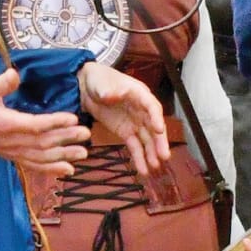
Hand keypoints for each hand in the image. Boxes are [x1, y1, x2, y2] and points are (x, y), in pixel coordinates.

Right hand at [0, 68, 89, 176]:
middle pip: (43, 143)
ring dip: (64, 156)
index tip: (73, 118)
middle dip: (66, 139)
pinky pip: (33, 165)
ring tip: (84, 153)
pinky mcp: (11, 156)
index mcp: (4, 124)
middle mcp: (10, 142)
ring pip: (41, 157)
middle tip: (87, 134)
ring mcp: (11, 151)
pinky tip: (68, 170)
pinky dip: (51, 169)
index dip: (55, 122)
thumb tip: (15, 74)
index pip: (34, 125)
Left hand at [78, 61, 169, 178]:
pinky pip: (135, 146)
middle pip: (154, 126)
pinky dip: (139, 158)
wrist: (86, 89)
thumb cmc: (98, 80)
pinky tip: (143, 170)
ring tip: (155, 167)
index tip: (160, 129)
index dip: (157, 118)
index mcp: (139, 94)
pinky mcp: (126, 132)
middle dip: (160, 141)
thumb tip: (112, 94)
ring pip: (147, 139)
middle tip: (164, 155)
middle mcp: (142, 110)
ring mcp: (135, 122)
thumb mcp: (101, 83)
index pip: (152, 106)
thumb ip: (107, 90)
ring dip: (152, 153)